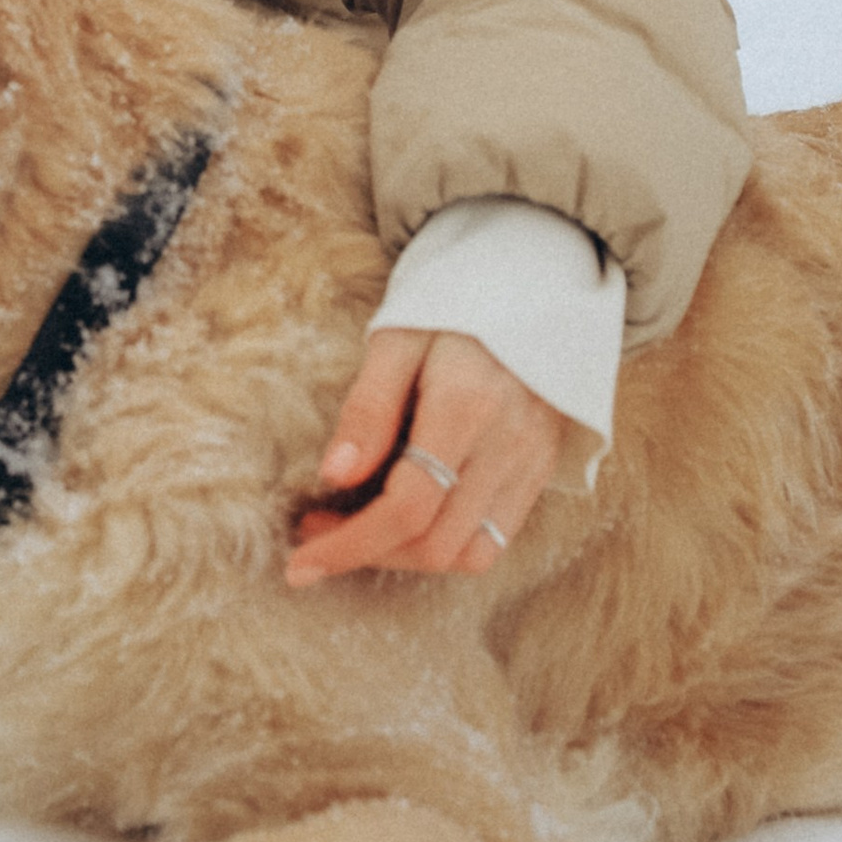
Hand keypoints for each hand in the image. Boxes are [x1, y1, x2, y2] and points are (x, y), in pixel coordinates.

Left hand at [284, 327, 562, 586]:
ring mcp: (531, 462)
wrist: (533, 281)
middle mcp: (507, 445)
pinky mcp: (541, 470)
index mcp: (467, 407)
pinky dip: (446, 546)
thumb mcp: (397, 337)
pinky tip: (407, 521)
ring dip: (407, 558)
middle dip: (368, 553)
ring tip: (359, 531)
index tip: (300, 560)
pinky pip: (495, 538)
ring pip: (469, 553)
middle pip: (435, 543)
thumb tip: (333, 477)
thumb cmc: (454, 305)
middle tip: (316, 534)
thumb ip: (368, 408)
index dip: (349, 545)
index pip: (407, 508)